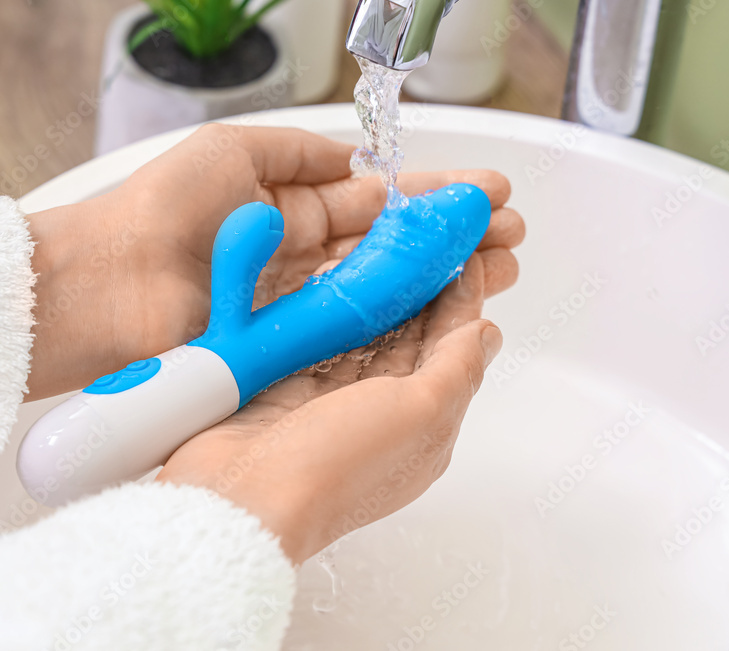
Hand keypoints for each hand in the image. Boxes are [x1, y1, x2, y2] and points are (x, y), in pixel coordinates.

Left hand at [24, 124, 522, 399]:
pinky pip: (357, 328)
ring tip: (502, 267)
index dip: (429, 200)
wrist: (109, 284)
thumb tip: (352, 161)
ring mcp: (299, 305)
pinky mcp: (292, 345)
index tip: (483, 195)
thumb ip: (297, 155)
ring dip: (444, 278)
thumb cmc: (160, 210)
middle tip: (511, 236)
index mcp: (286, 211)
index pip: (374, 205)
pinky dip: (406, 318)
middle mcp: (300, 260)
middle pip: (392, 250)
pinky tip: (451, 309)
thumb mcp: (232, 151)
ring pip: (386, 290)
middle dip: (452, 241)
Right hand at [157, 251, 508, 563]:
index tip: (461, 248)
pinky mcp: (282, 381)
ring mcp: (327, 395)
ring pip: (357, 327)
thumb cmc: (337, 466)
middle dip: (413, 285)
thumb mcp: (421, 416)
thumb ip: (457, 368)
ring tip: (374, 242)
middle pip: (404, 334)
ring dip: (367, 288)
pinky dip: (320, 301)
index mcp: (420, 426)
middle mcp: (376, 410)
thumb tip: (487, 330)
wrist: (240, 496)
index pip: (450, 349)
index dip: (459, 299)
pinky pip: (310, 330)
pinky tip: (326, 270)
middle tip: (416, 233)